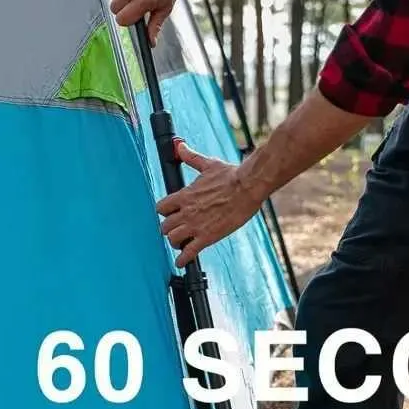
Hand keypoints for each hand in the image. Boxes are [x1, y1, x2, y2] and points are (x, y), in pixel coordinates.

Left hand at [157, 142, 262, 268]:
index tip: (169, 214)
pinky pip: (188, 253)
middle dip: (169, 229)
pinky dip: (183, 260)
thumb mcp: (208, 164)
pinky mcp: (207, 237)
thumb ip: (191, 158)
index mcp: (184, 195)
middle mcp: (186, 212)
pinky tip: (182, 262)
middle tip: (176, 230)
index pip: (161, 208)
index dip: (164, 212)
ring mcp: (196, 226)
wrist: (248, 187)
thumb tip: (179, 146)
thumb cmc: (230, 175)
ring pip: (173, 240)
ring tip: (181, 244)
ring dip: (175, 243)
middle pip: (164, 226)